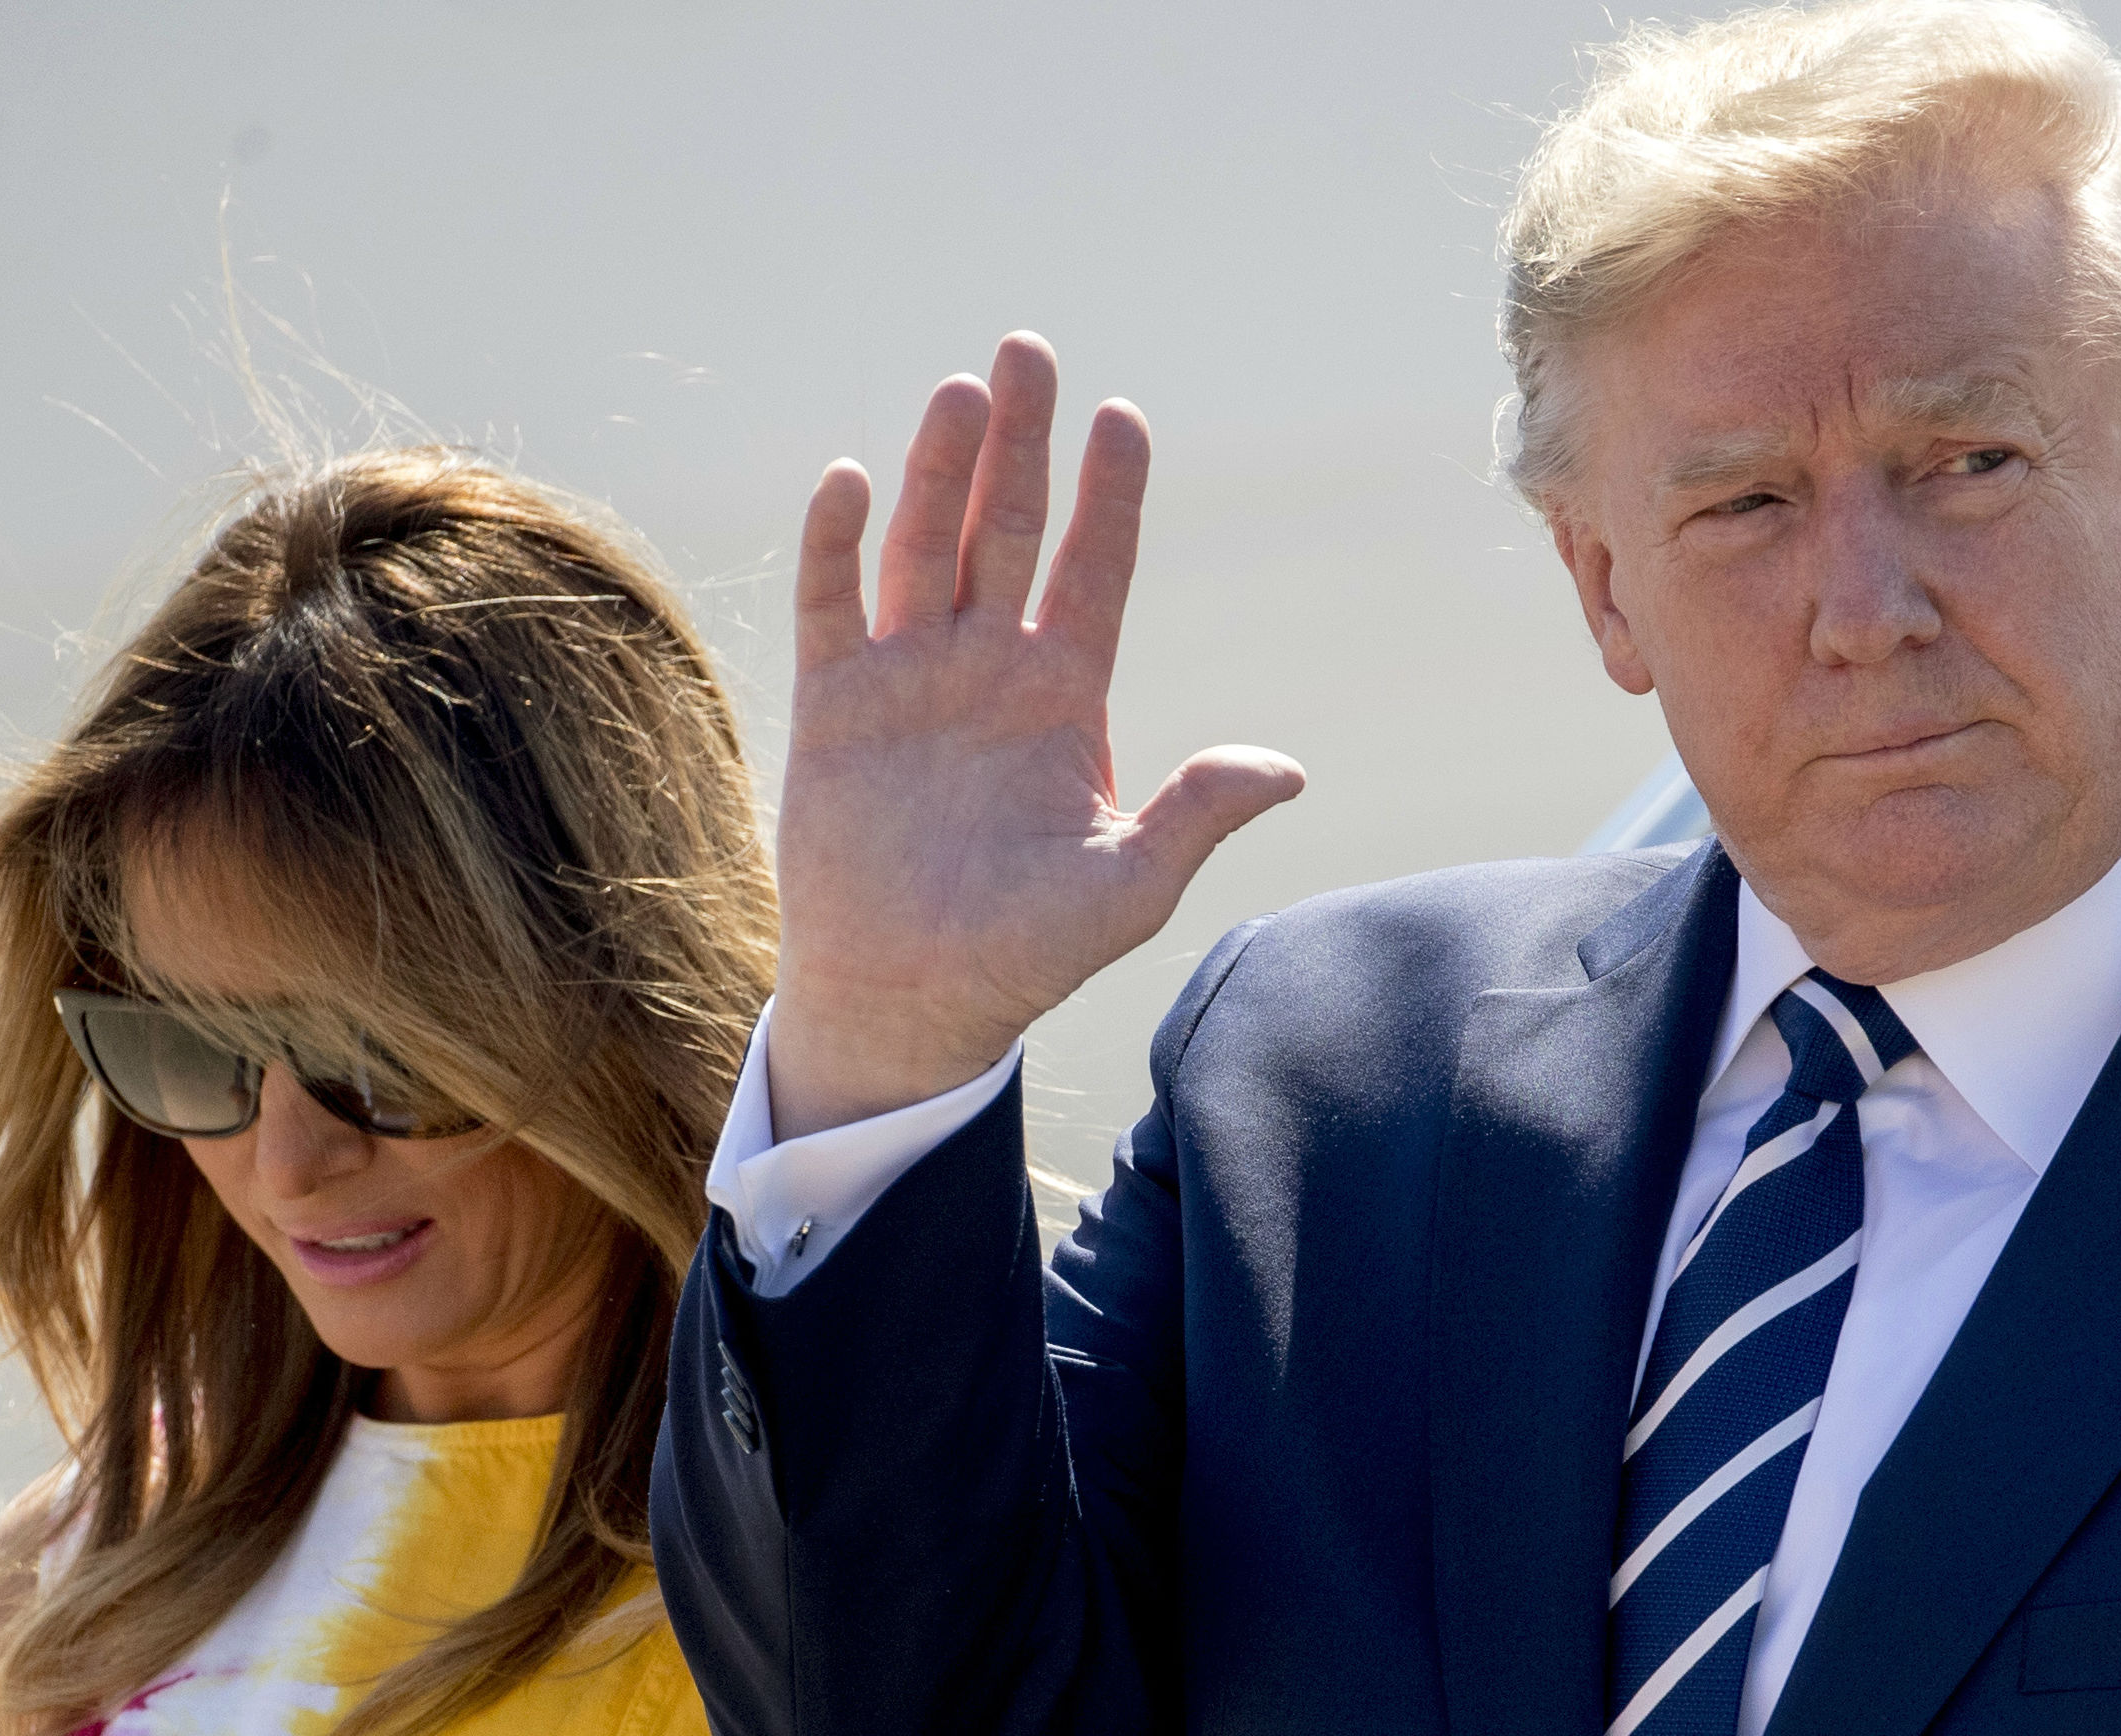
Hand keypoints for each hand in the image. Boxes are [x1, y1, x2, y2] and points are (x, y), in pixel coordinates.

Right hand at [766, 334, 1303, 1136]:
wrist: (912, 1001)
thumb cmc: (1025, 953)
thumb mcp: (1127, 888)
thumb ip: (1195, 816)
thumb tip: (1288, 770)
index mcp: (1065, 696)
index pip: (1094, 570)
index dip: (1109, 496)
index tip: (1123, 419)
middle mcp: (988, 667)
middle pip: (1008, 531)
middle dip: (1020, 444)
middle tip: (1028, 350)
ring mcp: (909, 678)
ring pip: (924, 548)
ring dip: (938, 472)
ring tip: (958, 392)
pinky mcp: (835, 705)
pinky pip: (832, 607)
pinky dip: (834, 545)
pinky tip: (847, 479)